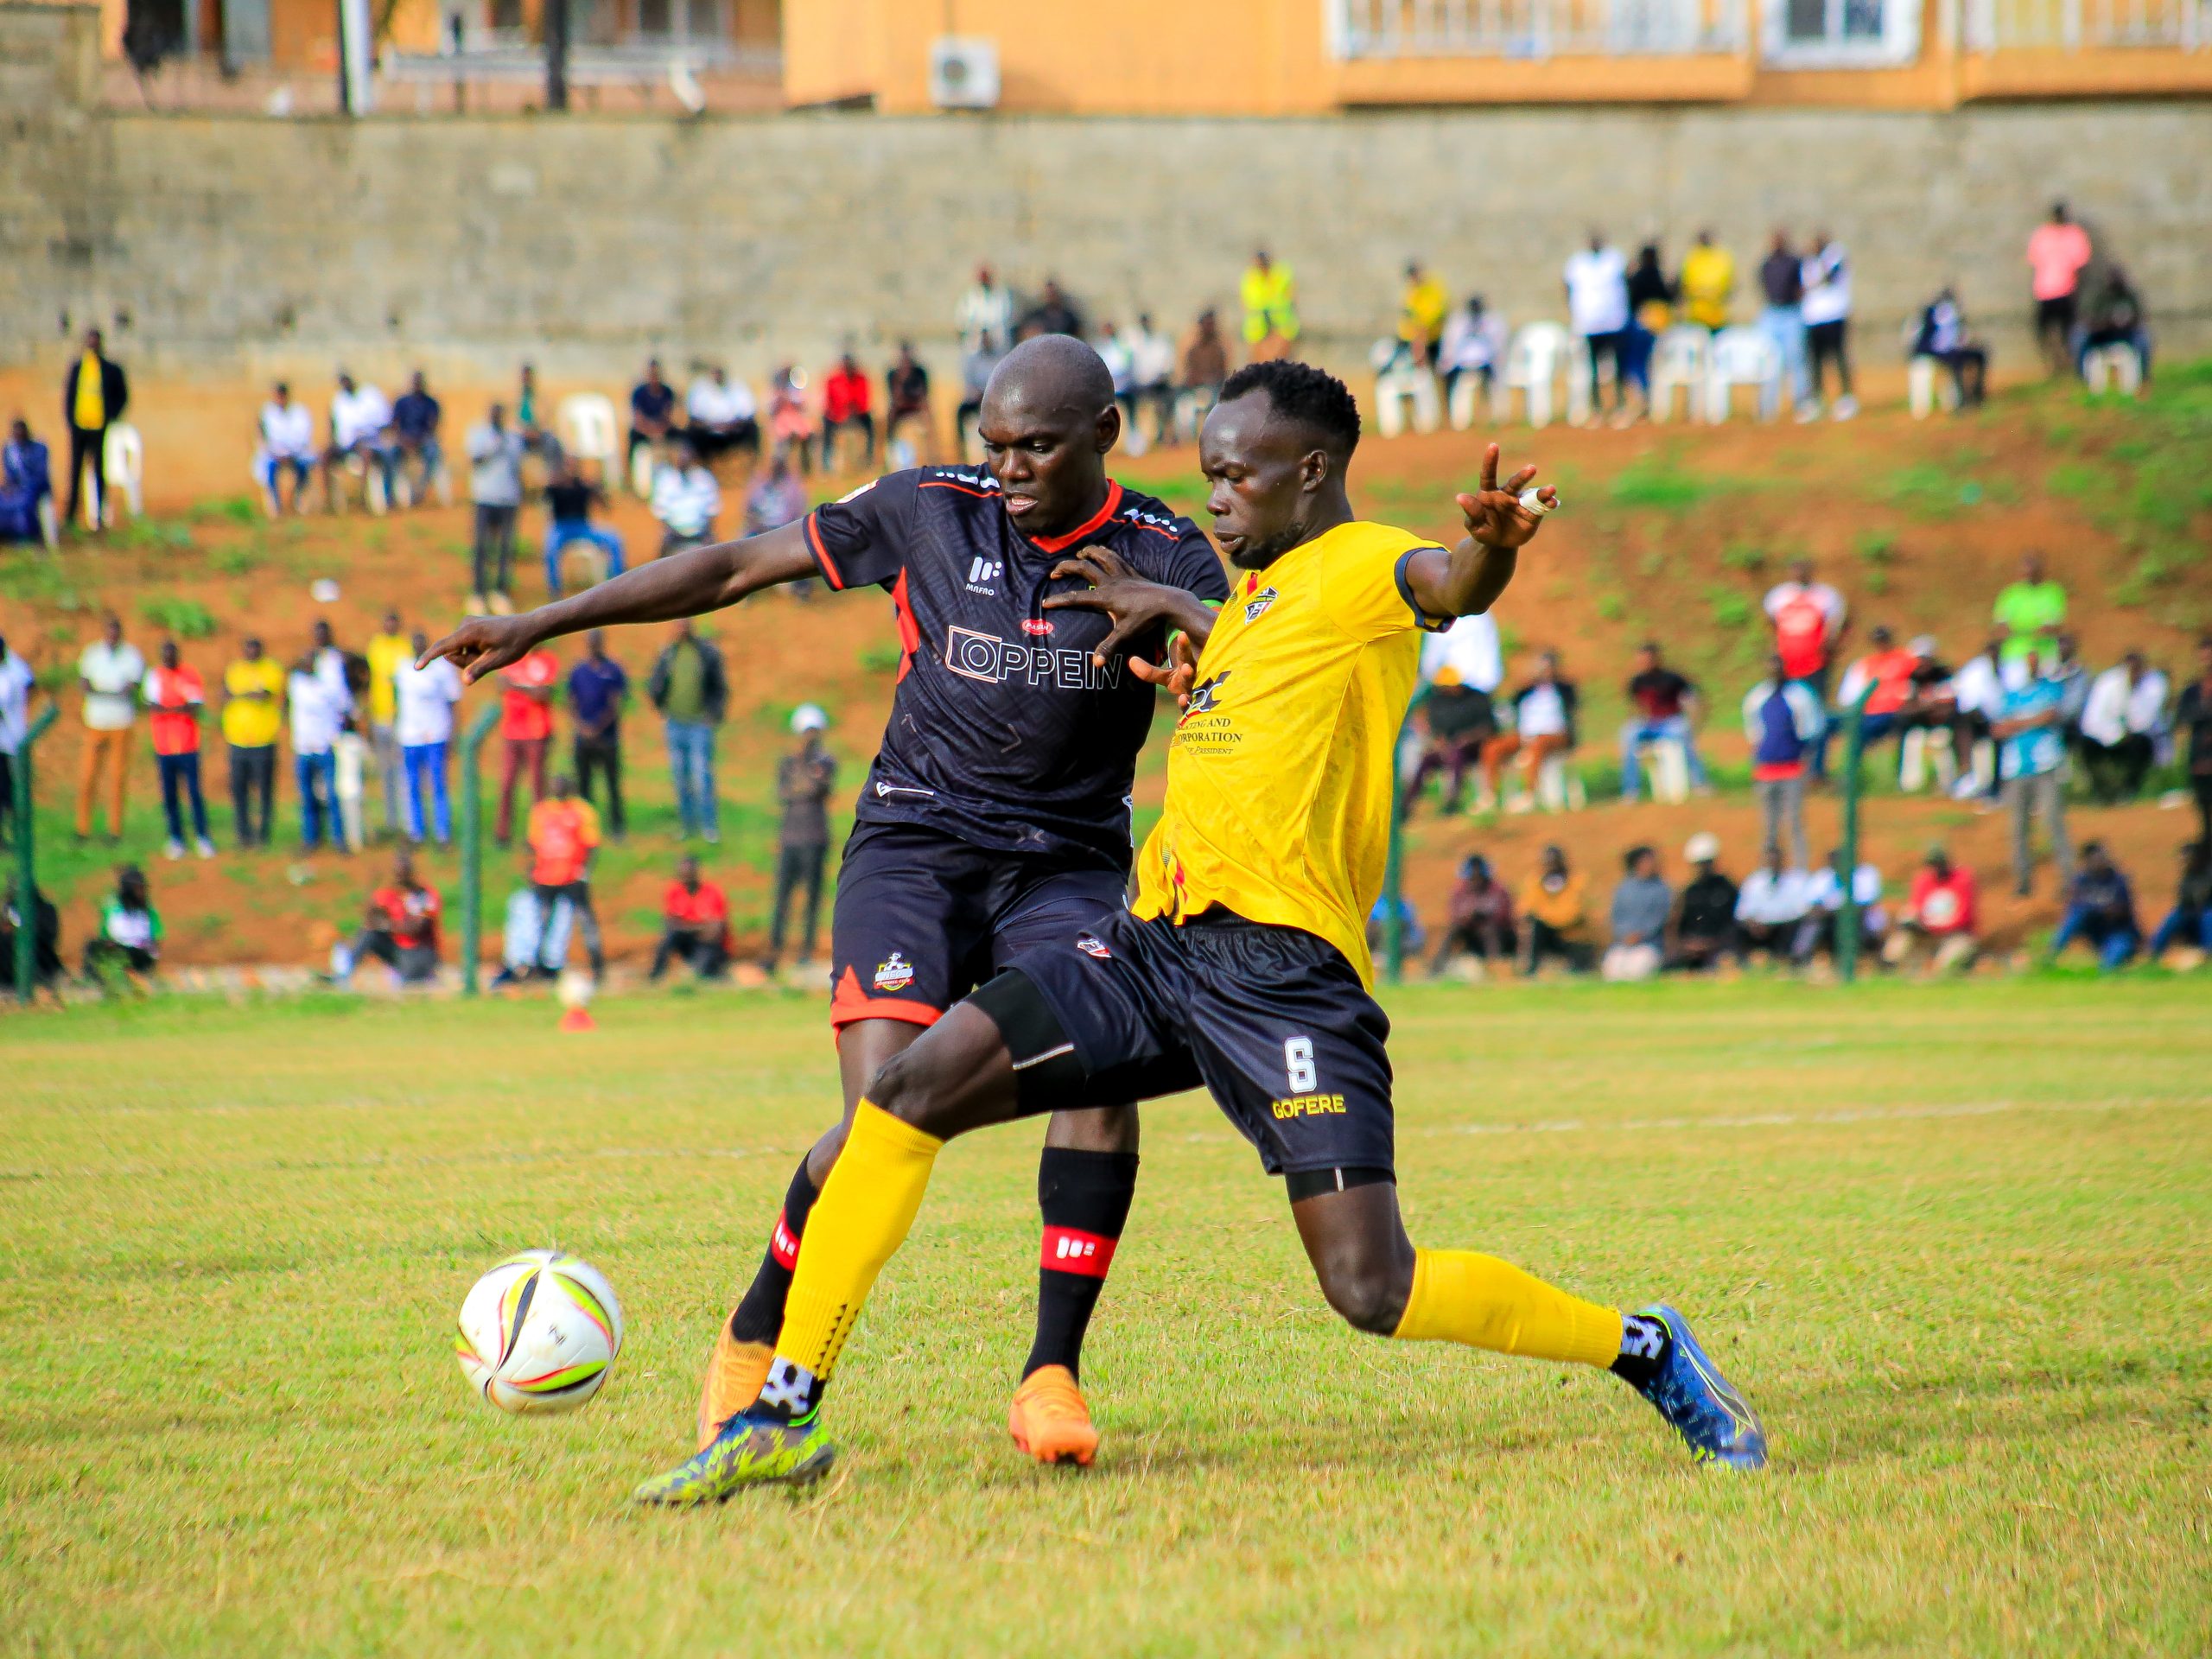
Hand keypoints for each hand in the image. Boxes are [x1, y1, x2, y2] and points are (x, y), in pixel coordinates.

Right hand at [418, 614, 539, 683]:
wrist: (528, 627)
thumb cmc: (515, 644)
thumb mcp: (498, 660)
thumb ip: (479, 669)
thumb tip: (466, 681)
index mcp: (470, 632)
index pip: (443, 647)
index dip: (429, 658)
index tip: (417, 668)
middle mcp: (464, 624)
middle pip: (452, 653)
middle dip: (466, 661)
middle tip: (489, 657)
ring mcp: (466, 624)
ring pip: (458, 650)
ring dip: (472, 657)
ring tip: (492, 650)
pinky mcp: (469, 626)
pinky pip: (463, 645)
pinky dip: (474, 651)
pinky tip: (490, 646)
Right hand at [1042, 546, 1204, 669]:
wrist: (1170, 602)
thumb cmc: (1147, 619)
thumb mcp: (1126, 634)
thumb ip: (1109, 647)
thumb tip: (1095, 664)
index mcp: (1105, 596)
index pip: (1076, 598)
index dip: (1059, 600)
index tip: (1045, 603)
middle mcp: (1111, 582)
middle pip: (1083, 568)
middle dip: (1066, 568)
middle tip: (1054, 573)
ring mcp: (1122, 575)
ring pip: (1102, 556)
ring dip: (1089, 552)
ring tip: (1080, 553)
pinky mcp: (1133, 573)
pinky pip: (1117, 558)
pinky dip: (1108, 553)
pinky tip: (1105, 553)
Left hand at [1137, 631, 1200, 704]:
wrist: (1199, 700)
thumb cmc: (1182, 684)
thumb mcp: (1166, 678)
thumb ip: (1149, 672)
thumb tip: (1131, 661)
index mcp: (1187, 666)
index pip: (1185, 654)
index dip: (1183, 645)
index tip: (1182, 634)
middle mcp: (1194, 678)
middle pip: (1191, 672)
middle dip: (1188, 670)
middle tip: (1186, 668)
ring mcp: (1196, 692)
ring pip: (1195, 690)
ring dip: (1189, 690)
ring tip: (1184, 693)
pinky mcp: (1196, 705)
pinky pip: (1190, 707)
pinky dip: (1186, 706)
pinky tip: (1182, 706)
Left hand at [1453, 443, 1557, 550]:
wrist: (1499, 543)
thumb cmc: (1484, 530)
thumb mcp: (1474, 525)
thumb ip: (1471, 512)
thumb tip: (1460, 497)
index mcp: (1489, 493)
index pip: (1489, 475)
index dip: (1490, 461)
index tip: (1493, 446)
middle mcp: (1507, 494)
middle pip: (1515, 482)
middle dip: (1523, 476)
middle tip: (1531, 469)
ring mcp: (1521, 502)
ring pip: (1533, 494)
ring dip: (1542, 491)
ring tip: (1551, 490)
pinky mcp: (1533, 512)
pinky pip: (1543, 506)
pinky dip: (1549, 503)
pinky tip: (1553, 502)